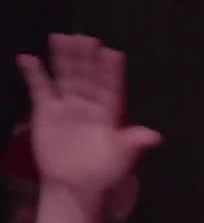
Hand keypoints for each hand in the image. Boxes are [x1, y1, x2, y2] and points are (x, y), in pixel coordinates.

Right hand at [15, 35, 161, 197]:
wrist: (75, 185)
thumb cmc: (102, 171)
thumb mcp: (121, 158)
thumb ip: (134, 143)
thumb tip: (155, 136)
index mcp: (109, 112)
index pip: (111, 87)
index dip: (111, 72)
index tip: (112, 53)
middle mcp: (89, 104)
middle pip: (87, 76)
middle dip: (87, 58)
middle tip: (85, 38)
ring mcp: (67, 105)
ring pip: (66, 77)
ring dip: (64, 58)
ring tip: (61, 37)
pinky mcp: (46, 111)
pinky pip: (40, 89)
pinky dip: (34, 73)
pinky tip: (28, 58)